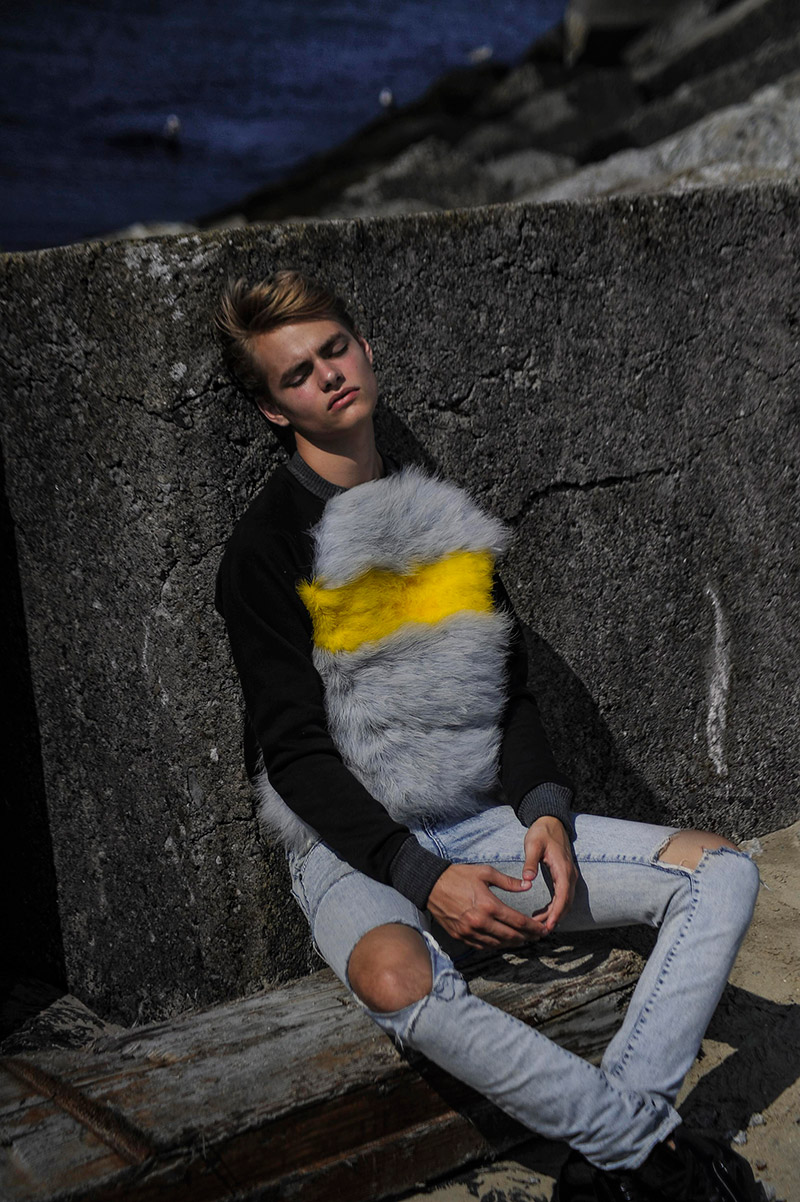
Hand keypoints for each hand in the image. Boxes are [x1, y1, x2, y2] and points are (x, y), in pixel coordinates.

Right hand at [426, 863, 549, 948]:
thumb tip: (527, 886)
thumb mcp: (485, 873)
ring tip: (523, 940)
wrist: (431, 884)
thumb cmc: (459, 876)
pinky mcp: (461, 936)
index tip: (542, 929)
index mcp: (489, 905)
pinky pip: (483, 946)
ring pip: (498, 944)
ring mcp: (470, 932)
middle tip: (537, 936)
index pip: (518, 922)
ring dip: (513, 943)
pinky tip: (503, 941)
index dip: (533, 928)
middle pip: (511, 936)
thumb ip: (508, 882)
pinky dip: (496, 945)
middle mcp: (480, 922)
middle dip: (527, 937)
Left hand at [522, 815, 577, 933]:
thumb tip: (527, 879)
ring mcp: (569, 875)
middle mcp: (569, 874)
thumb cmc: (541, 832)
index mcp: (563, 868)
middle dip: (555, 918)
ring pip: (566, 901)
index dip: (556, 913)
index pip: (563, 896)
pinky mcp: (565, 876)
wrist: (551, 821)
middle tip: (540, 931)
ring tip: (538, 925)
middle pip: (566, 903)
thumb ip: (530, 862)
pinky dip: (555, 907)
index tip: (548, 926)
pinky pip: (563, 896)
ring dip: (555, 914)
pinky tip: (543, 913)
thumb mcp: (532, 844)